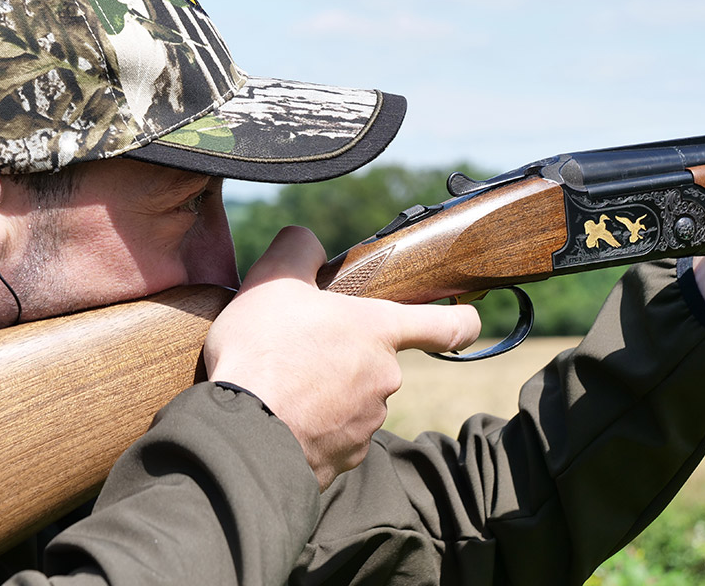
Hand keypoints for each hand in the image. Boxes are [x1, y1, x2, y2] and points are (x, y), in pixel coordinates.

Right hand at [204, 226, 480, 489]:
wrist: (242, 431)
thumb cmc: (262, 351)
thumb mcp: (272, 280)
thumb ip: (298, 250)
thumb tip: (307, 244)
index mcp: (378, 330)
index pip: (448, 324)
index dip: (460, 319)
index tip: (463, 317)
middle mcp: (385, 378)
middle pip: (376, 361)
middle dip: (343, 356)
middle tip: (297, 352)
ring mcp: (367, 424)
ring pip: (352, 400)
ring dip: (325, 394)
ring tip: (279, 388)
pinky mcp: (344, 461)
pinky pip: (332, 437)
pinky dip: (311, 428)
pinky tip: (277, 419)